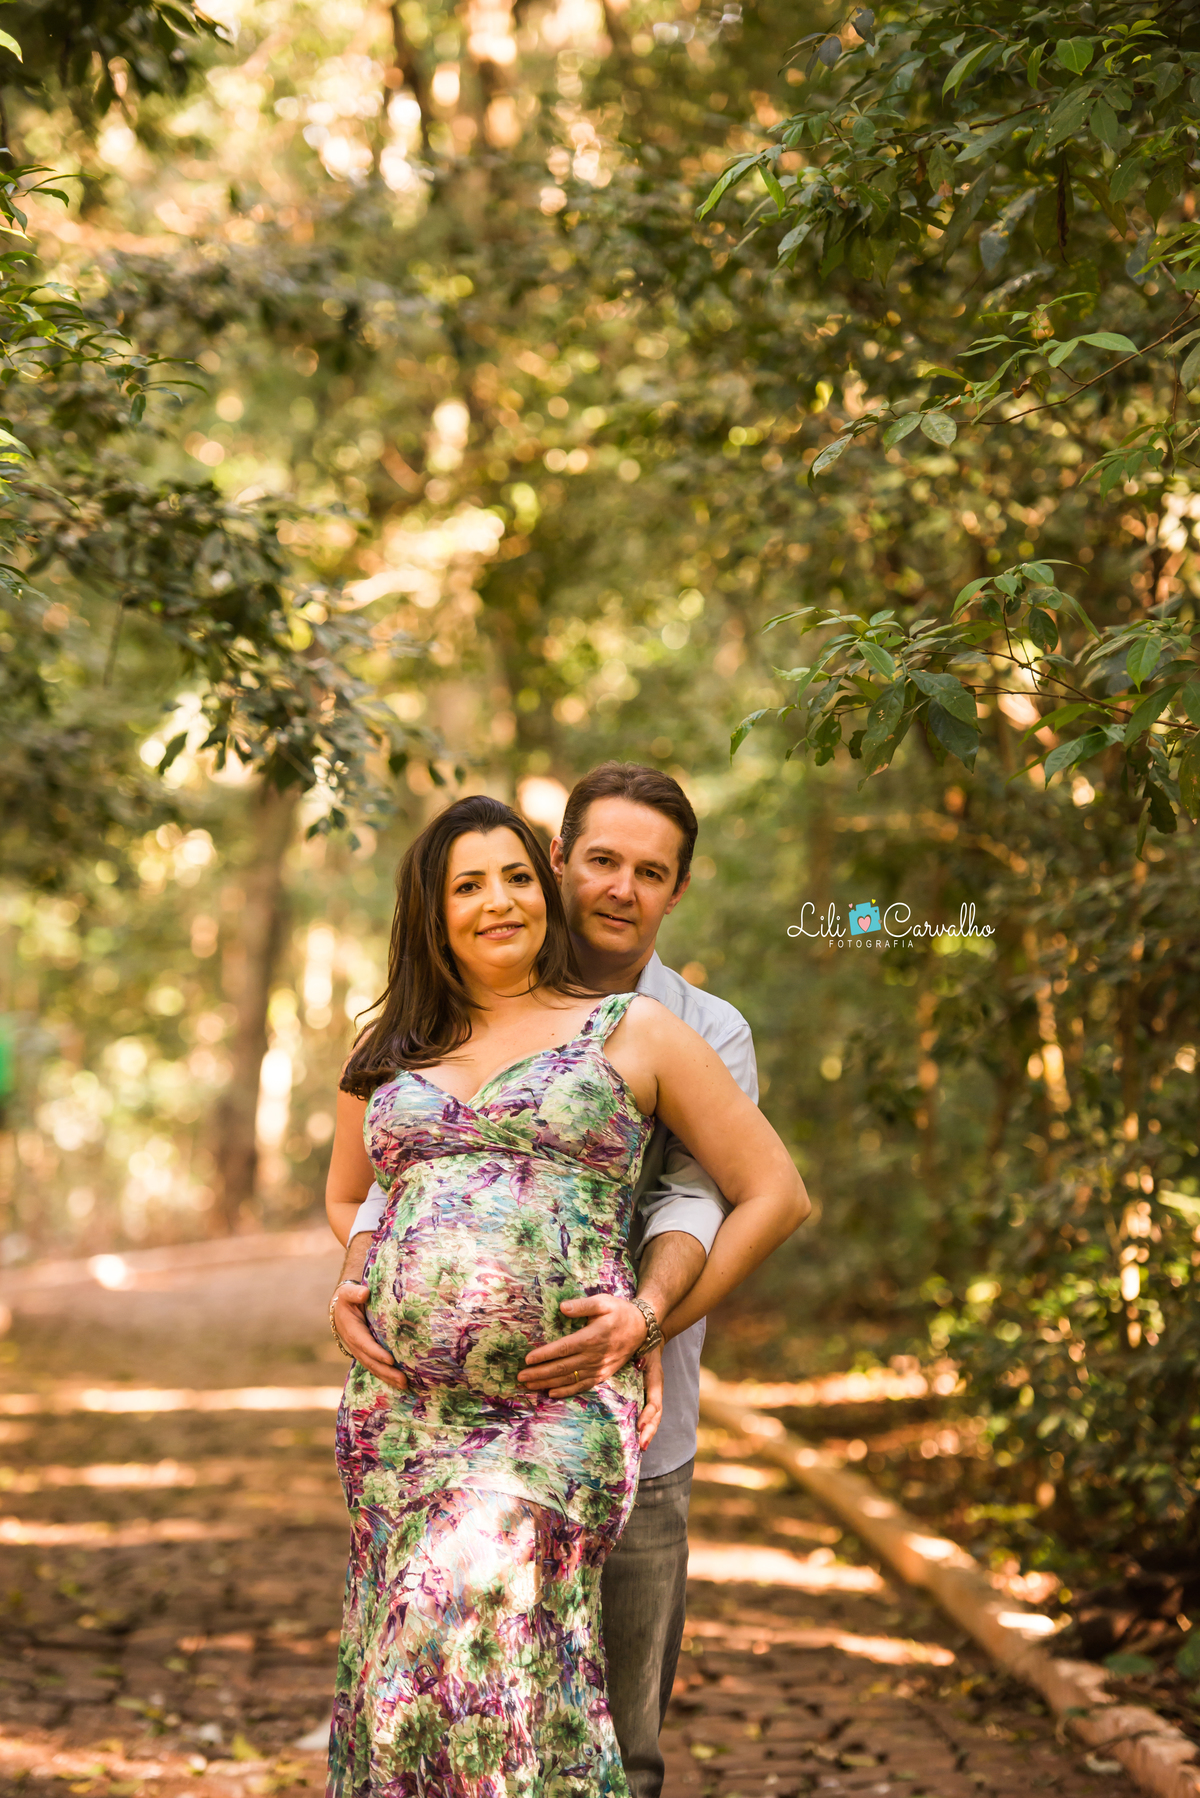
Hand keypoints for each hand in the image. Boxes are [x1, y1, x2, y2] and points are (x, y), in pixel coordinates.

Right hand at [331, 1282, 409, 1391]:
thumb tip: (364, 1293)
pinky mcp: (366, 1354)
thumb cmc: (347, 1299)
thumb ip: (355, 1293)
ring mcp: (360, 1351)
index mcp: (352, 1330)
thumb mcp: (347, 1293)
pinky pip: (375, 1367)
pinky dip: (386, 1376)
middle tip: (403, 1379)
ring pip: (373, 1367)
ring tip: (405, 1385)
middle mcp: (355, 1345)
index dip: (376, 1353)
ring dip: (388, 1377)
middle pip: (371, 1362)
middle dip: (386, 1372)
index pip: (365, 1344)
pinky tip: (398, 1382)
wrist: (339, 1308)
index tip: (390, 1359)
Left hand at [518, 1294, 648, 1397]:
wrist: (642, 1328)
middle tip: (520, 1377)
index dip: (545, 1355)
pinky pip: (582, 1386)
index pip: (563, 1348)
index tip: (527, 1359)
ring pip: (569, 1378)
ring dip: (548, 1383)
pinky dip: (566, 1391)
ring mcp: (599, 1367)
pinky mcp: (603, 1374)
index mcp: (592, 1337)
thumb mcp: (603, 1302)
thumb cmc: (619, 1312)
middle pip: (563, 1367)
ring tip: (530, 1385)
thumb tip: (562, 1308)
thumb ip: (582, 1305)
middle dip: (540, 1373)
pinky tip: (552, 1393)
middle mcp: (594, 1355)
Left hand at [637, 1347, 662, 1449]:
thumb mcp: (644, 1348)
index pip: (655, 1402)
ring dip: (648, 1433)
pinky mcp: (643, 1397)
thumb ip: (643, 1356)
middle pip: (656, 1416)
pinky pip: (644, 1415)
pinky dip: (642, 1428)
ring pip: (652, 1419)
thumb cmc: (645, 1345)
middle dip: (650, 1431)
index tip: (640, 1427)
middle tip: (642, 1446)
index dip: (648, 1415)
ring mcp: (650, 1396)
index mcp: (656, 1382)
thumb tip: (639, 1364)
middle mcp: (655, 1392)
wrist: (649, 1341)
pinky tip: (634, 1439)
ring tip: (640, 1448)